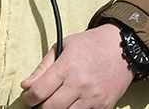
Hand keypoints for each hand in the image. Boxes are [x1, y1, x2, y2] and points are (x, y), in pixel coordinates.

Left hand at [20, 24, 134, 108]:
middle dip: (42, 106)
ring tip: (61, 99)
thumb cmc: (91, 45)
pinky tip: (76, 101)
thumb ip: (43, 67)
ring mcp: (93, 97)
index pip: (39, 92)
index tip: (30, 96)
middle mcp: (80, 84)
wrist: (122, 48)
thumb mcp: (64, 46)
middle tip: (44, 100)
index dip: (29, 97)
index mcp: (67, 66)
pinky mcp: (104, 106)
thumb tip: (26, 86)